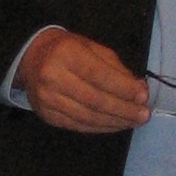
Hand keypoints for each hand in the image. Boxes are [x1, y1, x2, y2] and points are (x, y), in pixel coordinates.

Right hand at [16, 29, 150, 133]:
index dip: (123, 88)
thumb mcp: (91, 47)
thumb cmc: (67, 49)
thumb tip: (139, 89)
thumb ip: (115, 67)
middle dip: (123, 109)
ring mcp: (48, 100)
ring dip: (115, 122)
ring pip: (88, 117)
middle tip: (144, 114)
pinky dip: (101, 127)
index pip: (99, 75)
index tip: (143, 96)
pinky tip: (116, 125)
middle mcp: (53, 78)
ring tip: (134, 121)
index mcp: (66, 54)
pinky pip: (79, 126)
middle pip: (95, 100)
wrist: (32, 58)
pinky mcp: (48, 117)